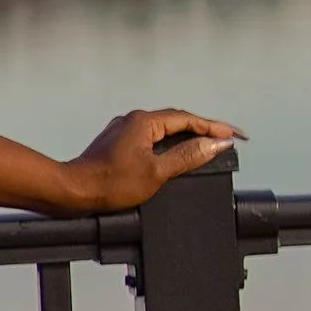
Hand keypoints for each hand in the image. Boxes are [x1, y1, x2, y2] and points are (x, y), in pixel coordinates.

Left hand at [62, 109, 243, 212]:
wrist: (74, 190)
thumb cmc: (110, 183)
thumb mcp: (157, 172)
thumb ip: (188, 156)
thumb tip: (215, 144)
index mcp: (144, 121)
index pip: (189, 120)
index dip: (215, 127)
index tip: (236, 135)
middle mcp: (133, 120)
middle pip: (178, 121)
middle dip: (204, 129)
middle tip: (228, 138)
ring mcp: (124, 130)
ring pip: (164, 129)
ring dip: (187, 136)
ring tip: (210, 145)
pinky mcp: (119, 141)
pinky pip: (152, 136)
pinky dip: (170, 143)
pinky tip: (178, 153)